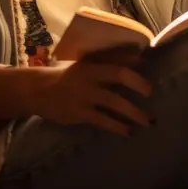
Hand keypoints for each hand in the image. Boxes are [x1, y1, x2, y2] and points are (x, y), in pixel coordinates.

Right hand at [33, 48, 151, 135]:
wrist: (36, 91)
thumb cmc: (65, 76)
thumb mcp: (82, 65)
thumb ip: (106, 62)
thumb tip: (137, 58)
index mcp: (90, 63)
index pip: (115, 57)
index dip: (132, 61)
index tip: (147, 65)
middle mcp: (88, 76)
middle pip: (118, 75)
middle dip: (138, 83)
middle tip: (151, 93)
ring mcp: (84, 95)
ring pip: (114, 101)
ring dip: (134, 112)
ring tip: (148, 121)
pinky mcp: (79, 113)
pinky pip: (103, 120)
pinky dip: (118, 126)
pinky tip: (128, 131)